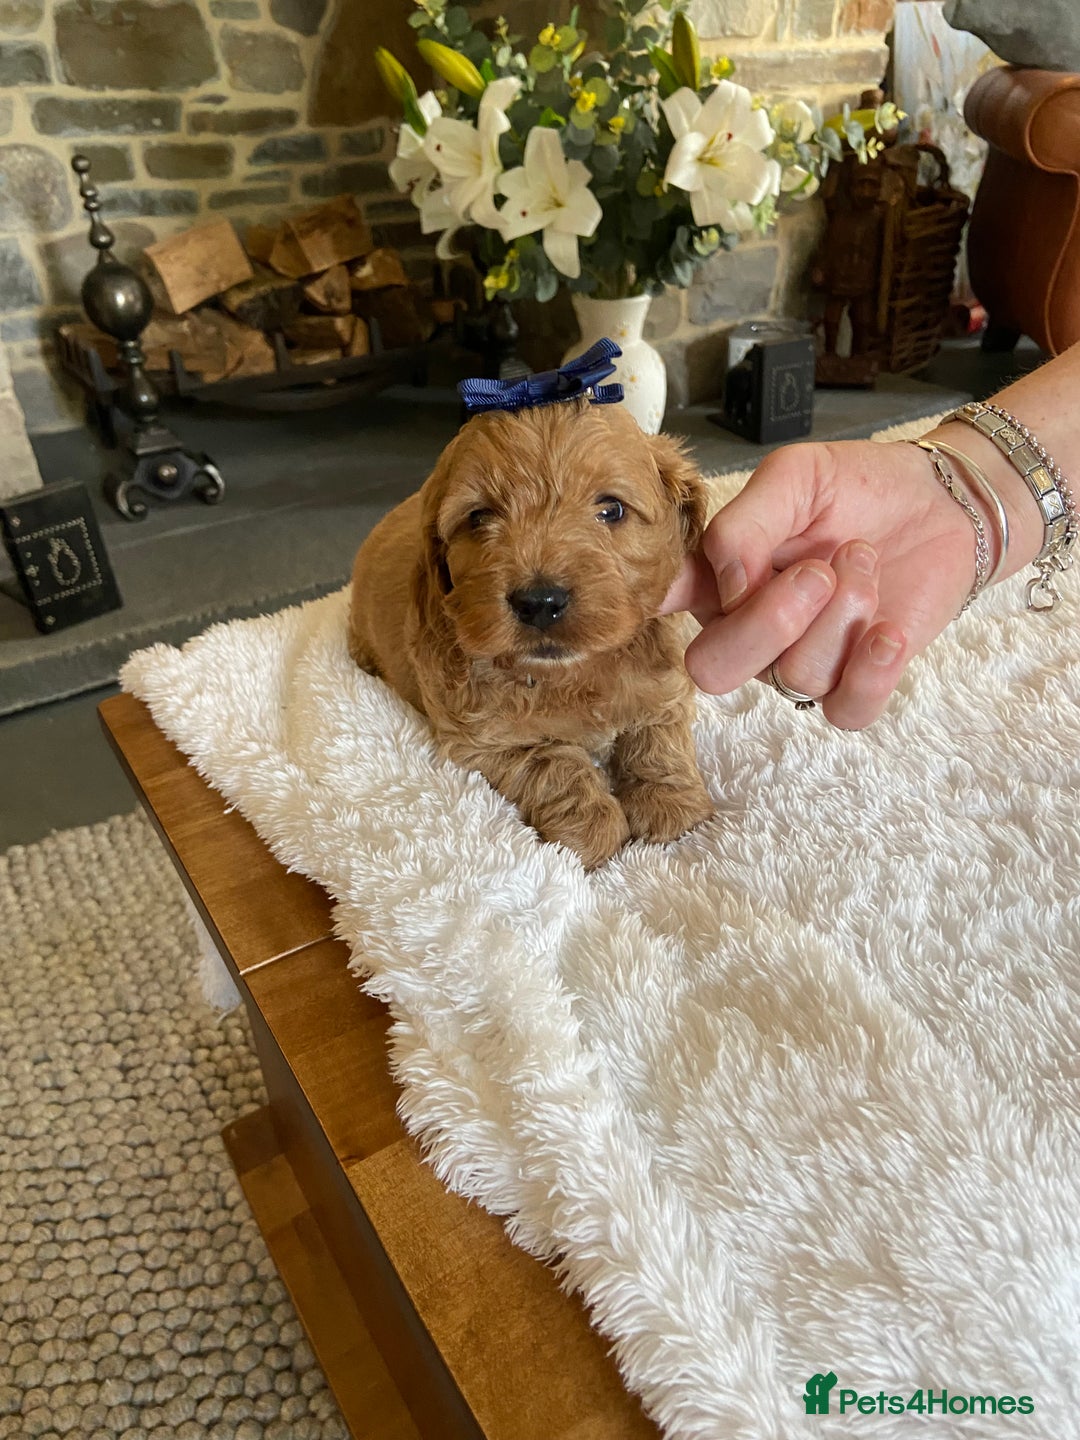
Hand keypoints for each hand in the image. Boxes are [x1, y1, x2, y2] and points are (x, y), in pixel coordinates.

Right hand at [660, 438, 983, 728]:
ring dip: (841, 616)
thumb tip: (727, 585)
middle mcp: (748, 630)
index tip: (700, 574)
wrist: (938, 501)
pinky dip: (870, 673)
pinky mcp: (856, 683)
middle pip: (713, 669)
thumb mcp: (795, 476)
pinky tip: (888, 631)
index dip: (663, 600)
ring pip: (793, 677)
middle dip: (767, 624)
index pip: (661, 606)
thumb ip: (744, 523)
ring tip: (864, 562)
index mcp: (717, 579)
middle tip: (818, 572)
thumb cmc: (857, 487)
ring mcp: (800, 662)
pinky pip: (845, 711)